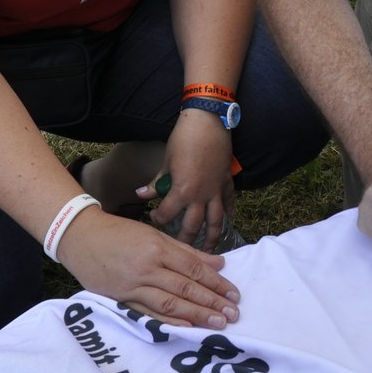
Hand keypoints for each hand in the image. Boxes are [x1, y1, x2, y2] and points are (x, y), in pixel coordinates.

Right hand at [56, 206, 239, 328]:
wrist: (79, 236)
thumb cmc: (119, 233)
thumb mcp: (154, 234)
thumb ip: (186, 251)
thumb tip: (218, 262)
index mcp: (158, 247)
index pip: (194, 268)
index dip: (216, 283)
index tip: (234, 294)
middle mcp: (147, 267)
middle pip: (186, 288)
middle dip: (212, 302)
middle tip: (233, 314)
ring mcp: (133, 284)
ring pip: (170, 302)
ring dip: (196, 315)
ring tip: (217, 324)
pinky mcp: (121, 298)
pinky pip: (148, 312)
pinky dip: (168, 320)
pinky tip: (186, 327)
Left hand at [140, 109, 235, 250]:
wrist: (207, 121)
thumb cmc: (183, 139)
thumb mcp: (166, 161)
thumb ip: (156, 183)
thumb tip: (141, 194)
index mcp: (183, 191)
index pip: (168, 214)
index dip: (158, 219)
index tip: (154, 218)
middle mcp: (201, 196)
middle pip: (194, 226)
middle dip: (186, 239)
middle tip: (181, 250)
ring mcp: (216, 190)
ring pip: (216, 221)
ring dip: (212, 237)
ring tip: (209, 251)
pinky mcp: (227, 182)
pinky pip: (229, 202)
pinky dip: (230, 212)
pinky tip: (230, 220)